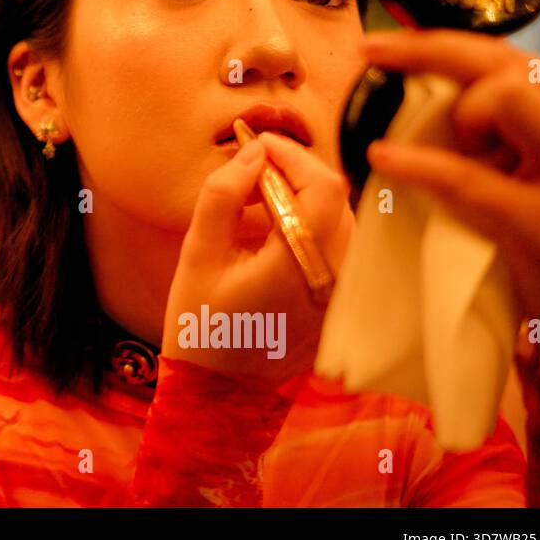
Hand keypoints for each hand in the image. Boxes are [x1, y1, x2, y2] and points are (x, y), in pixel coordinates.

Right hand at [161, 131, 355, 382]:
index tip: (257, 144)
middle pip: (337, 198)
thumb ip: (223, 196)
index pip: (322, 187)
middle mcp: (332, 279)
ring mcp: (342, 295)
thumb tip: (252, 153)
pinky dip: (313, 227)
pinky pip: (341, 248)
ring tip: (258, 204)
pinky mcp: (341, 304)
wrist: (217, 394)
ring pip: (343, 220)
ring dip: (305, 199)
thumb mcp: (197, 255)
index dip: (292, 155)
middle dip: (296, 172)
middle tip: (251, 170)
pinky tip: (274, 235)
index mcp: (296, 265)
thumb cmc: (199, 325)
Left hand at [359, 0, 539, 400]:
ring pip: (508, 98)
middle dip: (433, 47)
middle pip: (509, 61)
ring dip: (456, 114)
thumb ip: (514, 129)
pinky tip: (386, 158)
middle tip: (370, 47)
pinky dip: (421, 166)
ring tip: (429, 147)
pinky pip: (474, 180)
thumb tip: (451, 93)